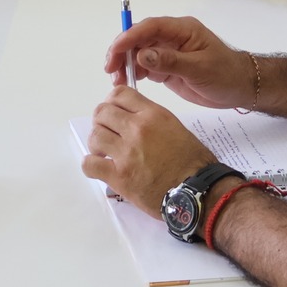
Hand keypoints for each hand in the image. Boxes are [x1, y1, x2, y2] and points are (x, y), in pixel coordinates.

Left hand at [80, 86, 216, 215]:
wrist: (197, 192)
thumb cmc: (194, 163)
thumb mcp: (176, 128)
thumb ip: (152, 120)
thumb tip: (133, 121)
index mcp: (153, 115)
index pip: (119, 94)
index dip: (112, 102)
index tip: (114, 113)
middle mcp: (137, 129)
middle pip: (101, 113)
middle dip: (101, 122)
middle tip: (108, 134)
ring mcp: (126, 153)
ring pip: (94, 136)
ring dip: (96, 144)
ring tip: (105, 153)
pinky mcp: (119, 176)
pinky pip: (89, 164)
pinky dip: (91, 165)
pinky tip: (101, 168)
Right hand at [103, 16, 255, 108]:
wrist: (239, 88)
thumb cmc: (225, 75)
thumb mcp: (199, 69)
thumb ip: (170, 61)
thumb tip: (142, 55)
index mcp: (182, 30)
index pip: (150, 27)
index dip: (129, 36)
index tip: (115, 52)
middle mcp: (172, 37)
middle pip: (139, 38)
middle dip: (122, 52)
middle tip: (111, 70)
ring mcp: (168, 51)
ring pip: (138, 52)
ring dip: (125, 64)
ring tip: (118, 81)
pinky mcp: (166, 66)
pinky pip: (144, 66)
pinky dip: (134, 73)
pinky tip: (128, 83)